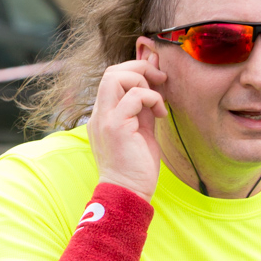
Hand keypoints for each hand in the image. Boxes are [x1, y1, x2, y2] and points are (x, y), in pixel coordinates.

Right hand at [87, 58, 166, 200]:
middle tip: (160, 80)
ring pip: (116, 77)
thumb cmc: (136, 167)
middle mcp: (100, 114)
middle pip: (111, 72)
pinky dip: (152, 98)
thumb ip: (145, 105)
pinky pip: (134, 96)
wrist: (128, 192)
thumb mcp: (142, 129)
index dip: (135, 69)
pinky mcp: (115, 127)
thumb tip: (155, 80)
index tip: (157, 77)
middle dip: (140, 68)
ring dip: (143, 81)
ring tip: (158, 101)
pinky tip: (161, 114)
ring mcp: (105, 120)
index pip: (112, 78)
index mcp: (104, 115)